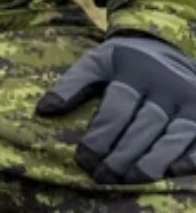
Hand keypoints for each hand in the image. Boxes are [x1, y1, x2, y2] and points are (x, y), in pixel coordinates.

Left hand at [35, 35, 195, 182]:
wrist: (168, 46)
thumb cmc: (124, 60)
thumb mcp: (96, 61)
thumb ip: (71, 83)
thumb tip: (44, 110)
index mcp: (134, 71)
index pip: (115, 110)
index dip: (99, 137)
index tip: (83, 159)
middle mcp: (165, 86)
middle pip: (142, 128)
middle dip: (121, 156)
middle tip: (102, 176)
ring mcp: (190, 102)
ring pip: (173, 139)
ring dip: (150, 163)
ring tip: (127, 179)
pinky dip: (186, 160)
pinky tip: (168, 173)